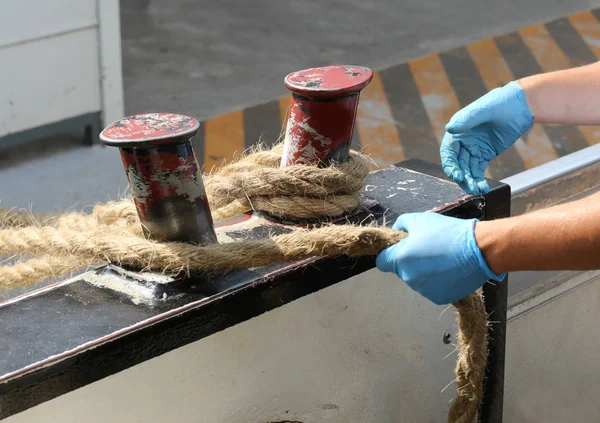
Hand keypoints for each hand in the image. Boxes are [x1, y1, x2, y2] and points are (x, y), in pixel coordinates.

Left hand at [376, 213, 504, 304]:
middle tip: (428, 249)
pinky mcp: (438, 298)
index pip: (382, 262)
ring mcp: (423, 290)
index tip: (400, 248)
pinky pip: (432, 289)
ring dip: (424, 272)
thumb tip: (397, 231)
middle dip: (410, 261)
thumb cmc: (448, 233)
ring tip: (443, 259)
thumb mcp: (420, 219)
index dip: (388, 254)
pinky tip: (450, 270)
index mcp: (400, 259)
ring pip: (417, 280)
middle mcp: (408, 278)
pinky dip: (438, 281)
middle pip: (401, 270)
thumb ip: (402, 224)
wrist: (479, 250)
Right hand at [440, 81, 533, 194]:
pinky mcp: (485, 154)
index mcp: (458, 129)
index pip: (448, 152)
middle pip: (457, 164)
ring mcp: (474, 148)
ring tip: (479, 190)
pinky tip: (482, 187)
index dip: (451, 165)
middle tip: (471, 187)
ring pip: (467, 170)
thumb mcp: (484, 110)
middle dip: (462, 177)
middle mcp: (463, 141)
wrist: (522, 106)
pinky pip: (478, 170)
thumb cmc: (502, 103)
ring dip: (470, 181)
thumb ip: (467, 119)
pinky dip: (478, 179)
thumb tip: (449, 128)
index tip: (457, 175)